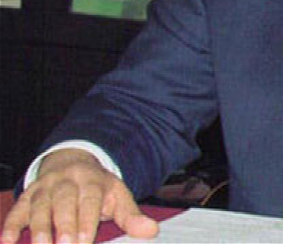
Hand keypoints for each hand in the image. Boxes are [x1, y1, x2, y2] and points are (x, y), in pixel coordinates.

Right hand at [1, 149, 157, 243]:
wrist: (73, 162)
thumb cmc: (98, 188)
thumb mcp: (117, 195)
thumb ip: (131, 216)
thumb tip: (152, 231)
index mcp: (92, 181)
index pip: (89, 200)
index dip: (86, 221)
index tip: (84, 241)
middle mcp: (67, 181)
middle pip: (63, 202)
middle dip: (63, 225)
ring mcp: (45, 187)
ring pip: (39, 207)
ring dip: (38, 228)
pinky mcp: (28, 195)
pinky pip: (17, 210)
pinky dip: (11, 225)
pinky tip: (7, 241)